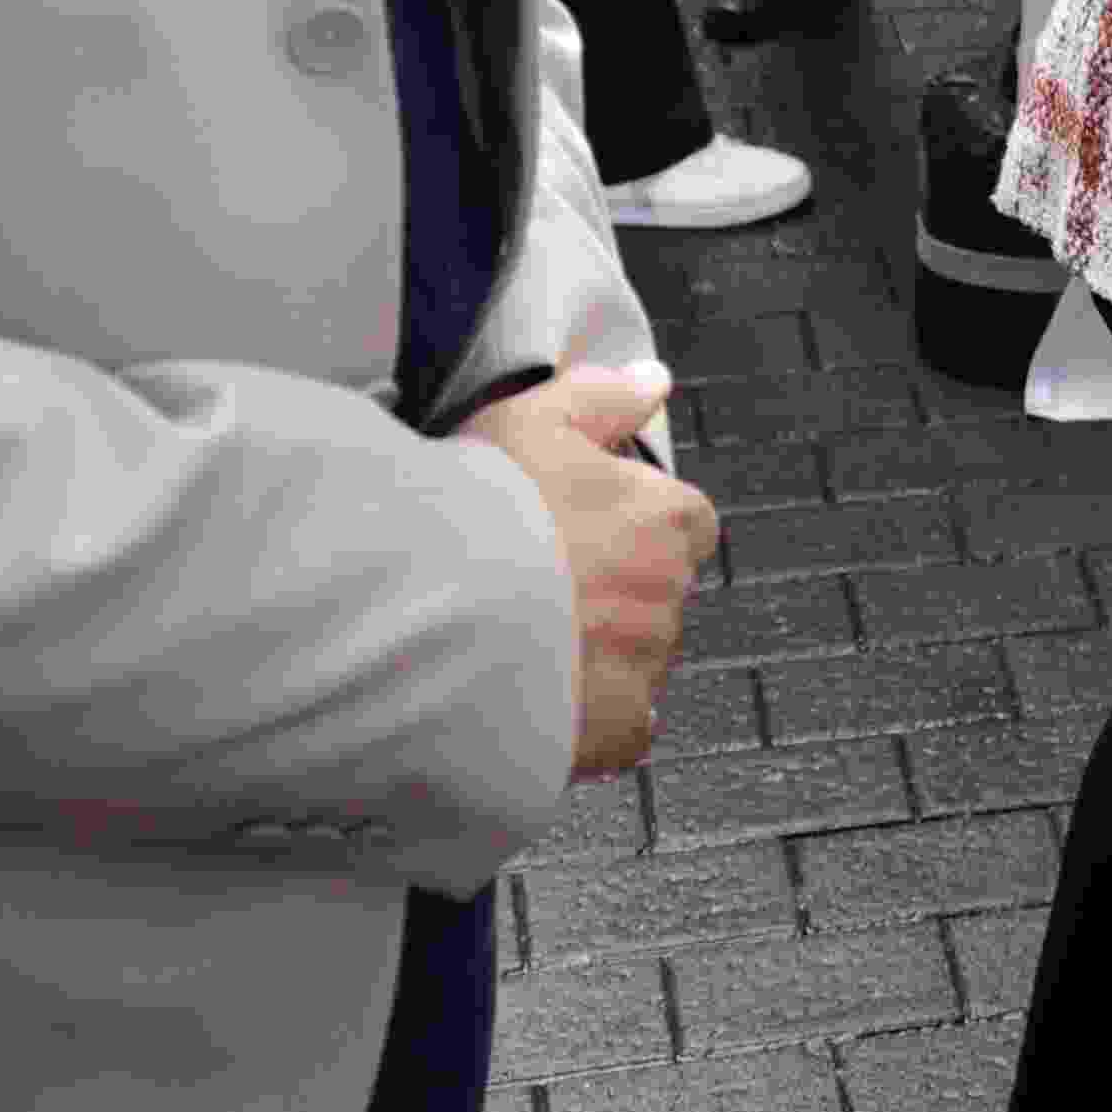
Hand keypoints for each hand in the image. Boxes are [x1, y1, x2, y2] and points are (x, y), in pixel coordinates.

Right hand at [460, 364, 718, 782]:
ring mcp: (644, 667)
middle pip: (657, 594)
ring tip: (524, 645)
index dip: (629, 527)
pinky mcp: (613, 731)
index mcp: (667, 518)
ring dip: (599, 655)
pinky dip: (595, 722)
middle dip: (613, 592)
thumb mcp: (537, 419)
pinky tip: (545, 701)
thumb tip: (656, 380)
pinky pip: (625, 731)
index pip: (682, 523)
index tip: (577, 533)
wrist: (428, 609)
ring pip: (639, 660)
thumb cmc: (480, 507)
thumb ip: (604, 398)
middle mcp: (670, 594)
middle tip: (539, 589)